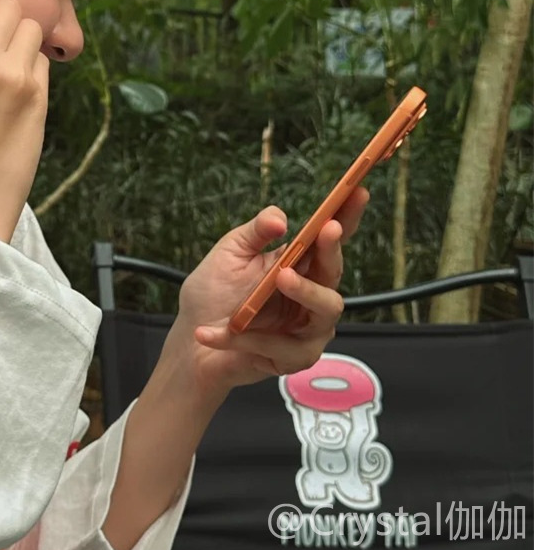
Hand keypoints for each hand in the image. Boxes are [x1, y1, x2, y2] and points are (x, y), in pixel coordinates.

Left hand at [160, 188, 369, 401]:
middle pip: (334, 271)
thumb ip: (254, 233)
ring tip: (280, 277)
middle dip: (332, 249)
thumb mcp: (229, 254)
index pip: (327, 239)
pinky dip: (246, 336)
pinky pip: (282, 345)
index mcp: (297, 264)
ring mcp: (307, 328)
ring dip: (304, 290)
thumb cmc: (213, 294)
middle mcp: (310, 294)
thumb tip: (281, 218)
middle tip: (326, 231)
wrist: (191, 343)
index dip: (347, 216)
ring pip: (326, 309)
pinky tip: (218, 331)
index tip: (358, 191)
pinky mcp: (294, 357)